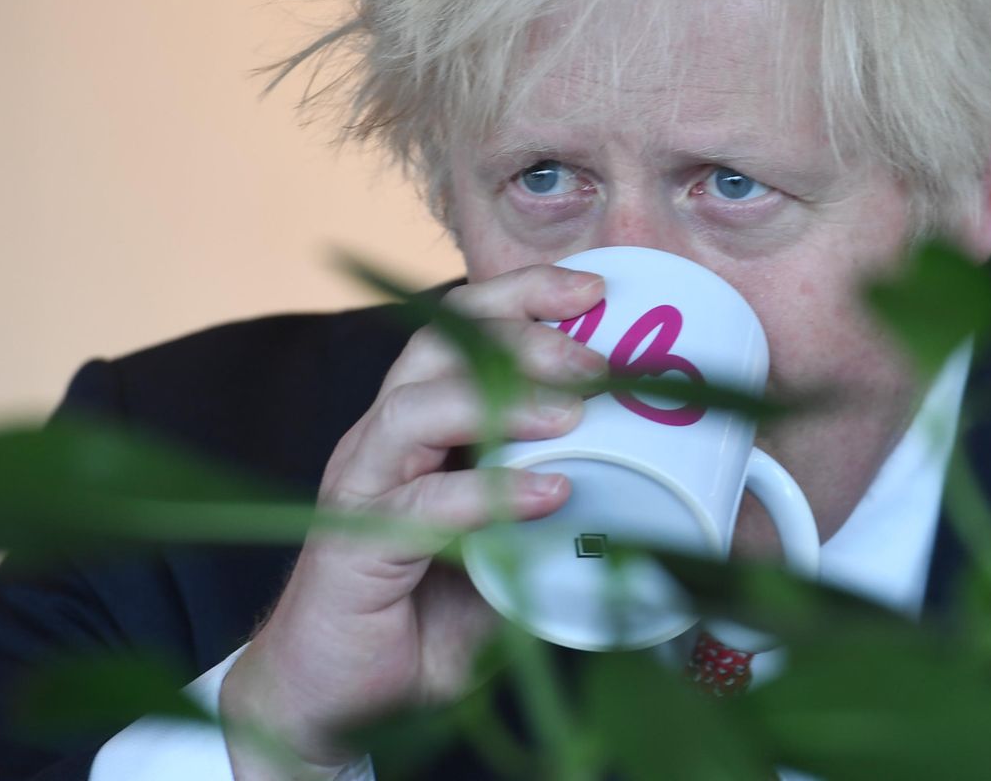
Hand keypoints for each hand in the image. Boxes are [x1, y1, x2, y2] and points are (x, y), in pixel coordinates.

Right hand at [219, 265, 607, 775]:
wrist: (333, 701)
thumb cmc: (426, 615)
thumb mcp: (511, 552)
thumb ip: (562, 516)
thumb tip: (657, 497)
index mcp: (420, 425)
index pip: (462, 330)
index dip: (523, 297)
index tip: (595, 289)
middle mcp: (384, 440)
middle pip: (436, 344)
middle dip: (520, 332)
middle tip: (596, 357)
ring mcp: (361, 489)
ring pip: (415, 407)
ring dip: (498, 398)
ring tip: (573, 413)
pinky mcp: (351, 548)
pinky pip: (417, 504)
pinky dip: (485, 493)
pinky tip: (544, 496)